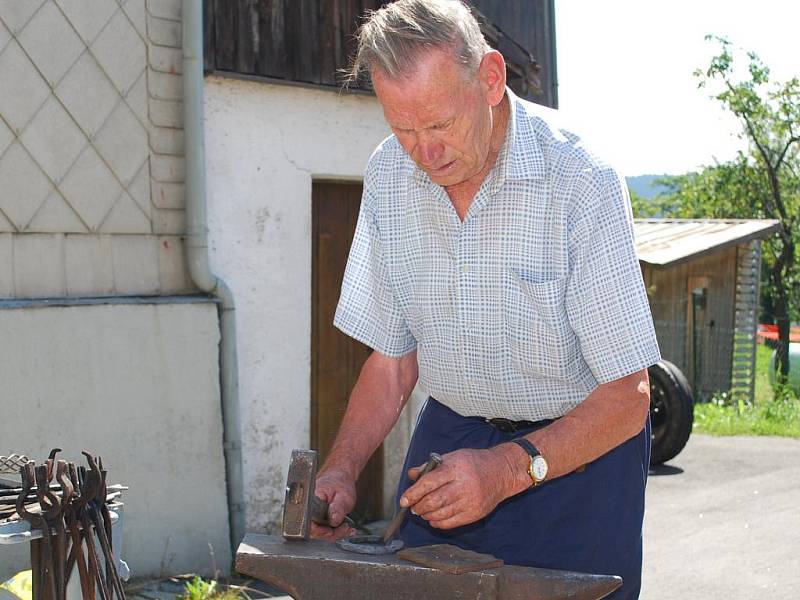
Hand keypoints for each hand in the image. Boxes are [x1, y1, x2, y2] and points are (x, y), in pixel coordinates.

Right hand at [309, 468, 356, 540]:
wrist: (339, 477)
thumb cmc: (340, 483)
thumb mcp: (344, 495)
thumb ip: (338, 508)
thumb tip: (333, 521)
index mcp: (311, 500)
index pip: (308, 522)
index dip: (320, 531)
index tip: (331, 530)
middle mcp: (307, 508)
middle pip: (314, 531)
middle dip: (332, 533)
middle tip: (345, 527)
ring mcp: (311, 515)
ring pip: (319, 533)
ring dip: (335, 533)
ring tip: (346, 526)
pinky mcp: (316, 519)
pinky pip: (323, 530)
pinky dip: (334, 531)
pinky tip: (343, 528)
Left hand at [400, 447, 516, 528]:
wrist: (501, 472)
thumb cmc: (473, 462)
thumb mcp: (451, 457)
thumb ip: (429, 468)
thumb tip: (411, 475)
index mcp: (455, 468)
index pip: (428, 483)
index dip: (412, 493)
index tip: (403, 500)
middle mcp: (463, 485)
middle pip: (433, 501)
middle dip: (418, 506)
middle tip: (412, 507)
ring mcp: (470, 500)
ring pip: (440, 514)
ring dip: (426, 515)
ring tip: (422, 512)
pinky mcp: (475, 513)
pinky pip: (451, 523)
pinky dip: (438, 522)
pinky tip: (433, 518)